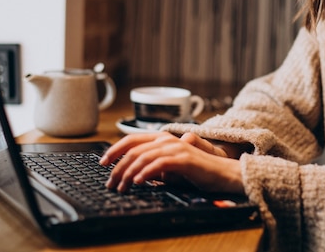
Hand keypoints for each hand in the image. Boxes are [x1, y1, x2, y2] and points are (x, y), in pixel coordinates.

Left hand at [99, 132, 244, 193]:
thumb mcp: (171, 167)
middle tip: (110, 182)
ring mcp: (175, 148)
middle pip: (133, 149)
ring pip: (142, 157)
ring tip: (121, 187)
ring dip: (128, 173)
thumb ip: (154, 165)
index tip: (102, 163)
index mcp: (162, 139)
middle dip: (117, 166)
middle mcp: (167, 140)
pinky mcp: (183, 159)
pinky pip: (158, 164)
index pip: (132, 140)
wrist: (222, 173)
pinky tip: (137, 182)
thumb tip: (133, 173)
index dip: (114, 150)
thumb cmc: (197, 172)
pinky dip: (145, 173)